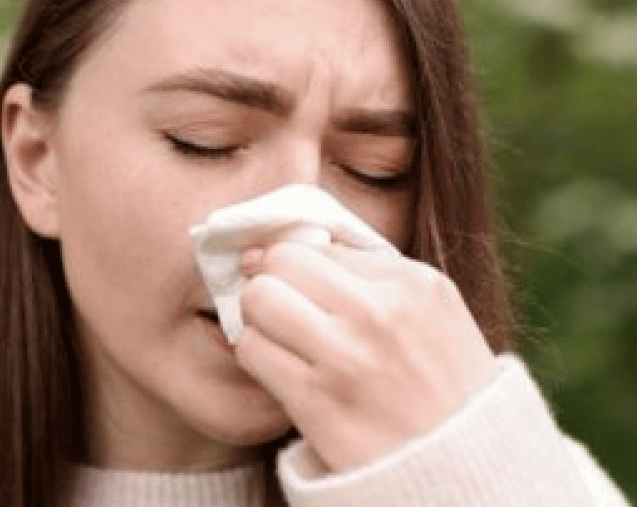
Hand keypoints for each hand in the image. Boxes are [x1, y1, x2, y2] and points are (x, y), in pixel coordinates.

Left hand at [234, 241, 498, 472]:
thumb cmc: (440, 390)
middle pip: (282, 261)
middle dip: (274, 284)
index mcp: (415, 284)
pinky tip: (283, 373)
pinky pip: (253, 350)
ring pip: (259, 299)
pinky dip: (258, 358)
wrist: (465, 472)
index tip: (306, 294)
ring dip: (261, 321)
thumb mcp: (432, 316)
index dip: (303, 269)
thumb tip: (274, 246)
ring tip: (284, 342)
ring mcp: (349, 356)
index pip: (320, 245)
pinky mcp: (317, 399)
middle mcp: (382, 312)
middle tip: (286, 314)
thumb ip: (369, 275)